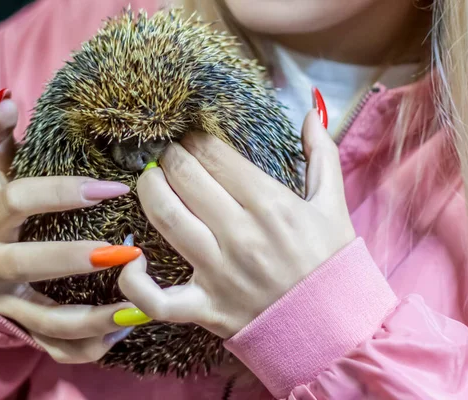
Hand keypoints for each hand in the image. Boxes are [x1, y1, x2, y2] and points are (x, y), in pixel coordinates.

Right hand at [0, 89, 141, 362]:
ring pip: (43, 319)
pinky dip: (88, 346)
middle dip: (72, 258)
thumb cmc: (3, 210)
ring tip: (136, 308)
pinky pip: (54, 349)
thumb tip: (6, 98)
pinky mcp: (26, 331)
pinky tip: (124, 331)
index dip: (61, 193)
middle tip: (126, 252)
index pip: (18, 200)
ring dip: (90, 316)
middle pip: (25, 264)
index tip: (114, 188)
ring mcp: (9, 303)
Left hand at [119, 99, 354, 338]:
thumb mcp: (334, 206)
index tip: (191, 136)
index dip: (195, 138)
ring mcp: (219, 273)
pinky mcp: (206, 308)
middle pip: (185, 177)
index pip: (215, 155)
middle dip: (170, 156)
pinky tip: (131, 257)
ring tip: (149, 180)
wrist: (337, 331)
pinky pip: (157, 299)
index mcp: (272, 204)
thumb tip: (311, 111)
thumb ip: (322, 154)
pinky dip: (135, 281)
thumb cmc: (332, 265)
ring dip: (148, 190)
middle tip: (169, 153)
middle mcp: (241, 235)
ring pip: (165, 219)